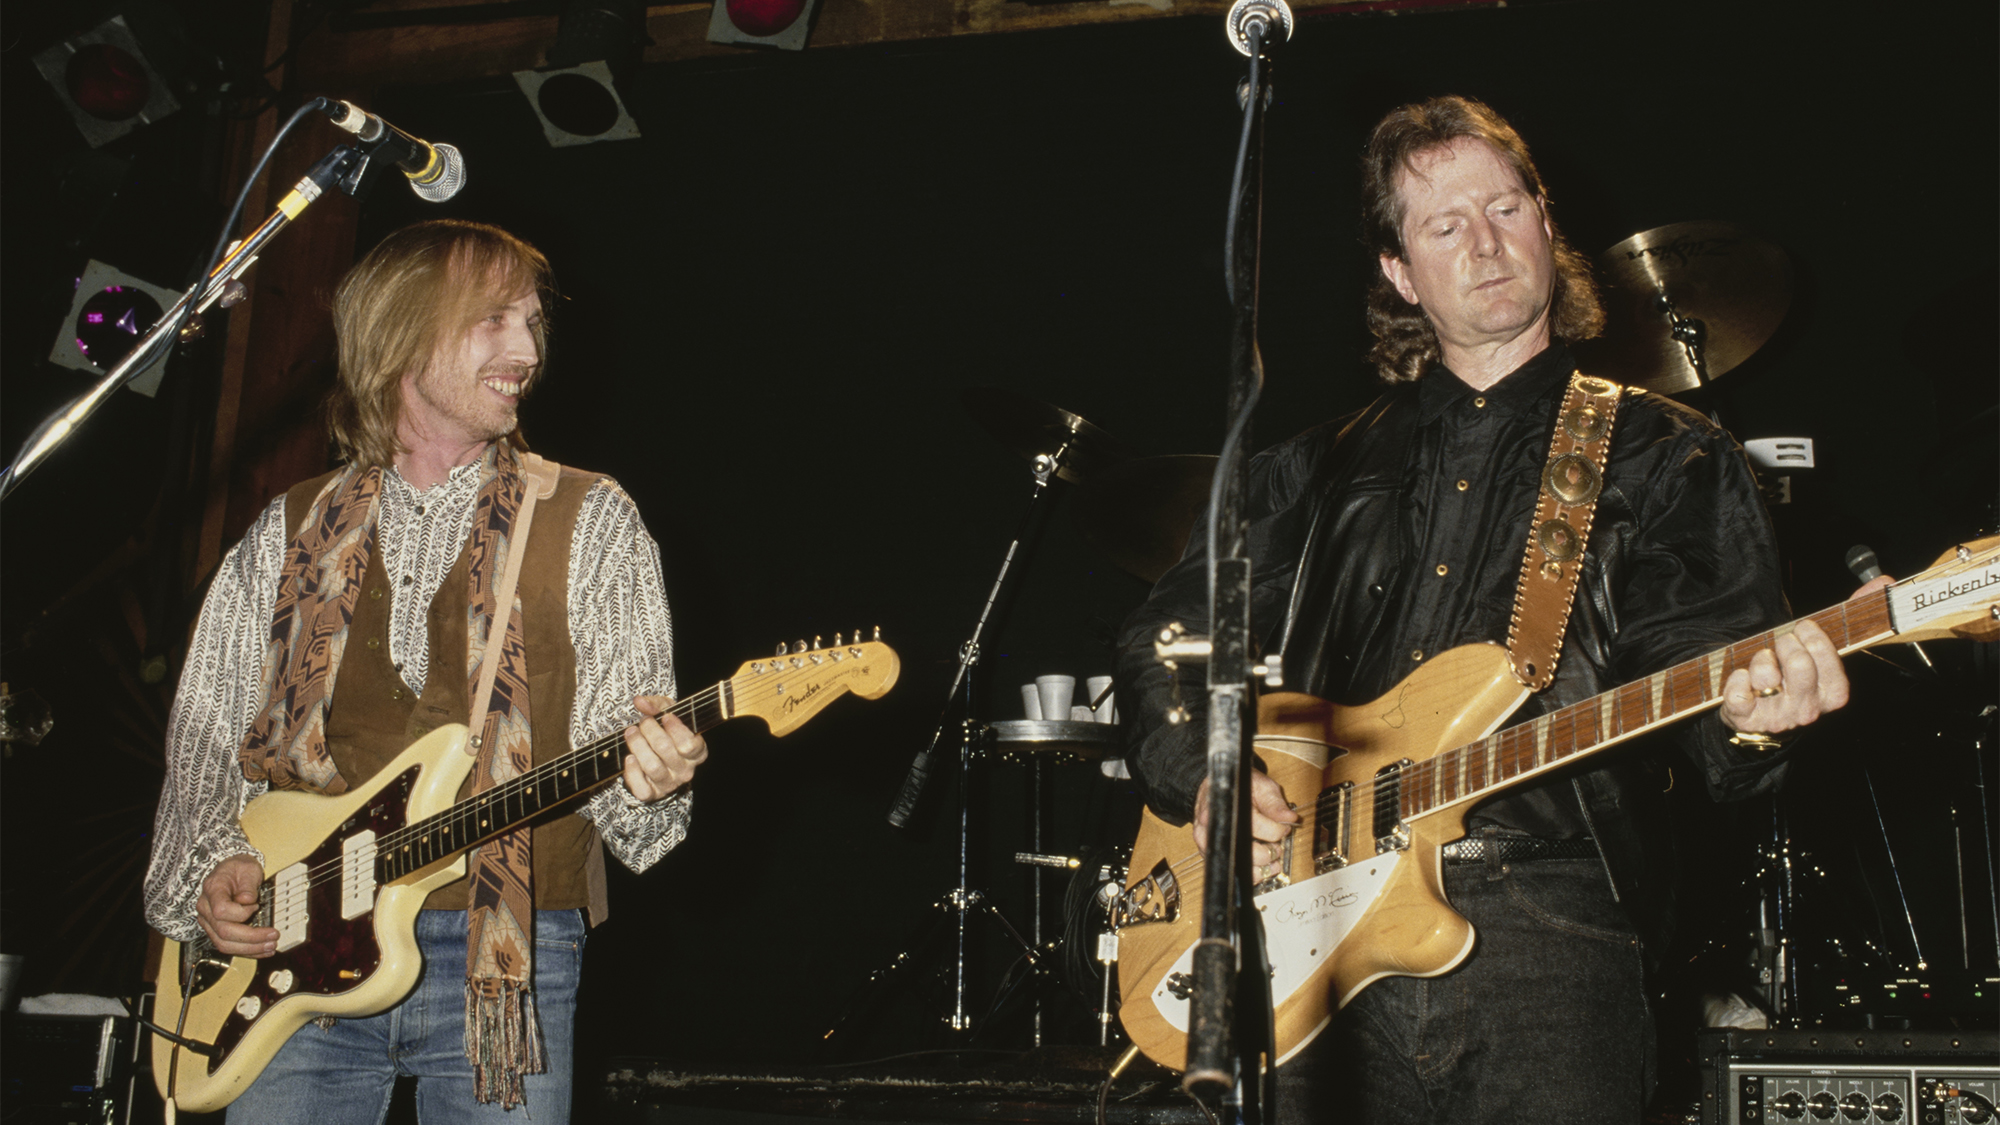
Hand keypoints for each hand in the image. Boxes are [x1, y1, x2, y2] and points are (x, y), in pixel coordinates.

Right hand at [196, 854, 276, 957]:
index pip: (221, 910)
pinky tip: (261, 950)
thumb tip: (247, 900)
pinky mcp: (215, 930)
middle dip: (251, 938)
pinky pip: (227, 945)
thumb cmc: (237, 869)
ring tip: (270, 946)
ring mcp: (209, 921)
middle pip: (224, 932)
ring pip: (223, 944)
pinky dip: (246, 951)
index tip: (256, 906)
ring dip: (250, 949)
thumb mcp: (247, 868)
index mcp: (213, 890)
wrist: (228, 871)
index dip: (241, 913)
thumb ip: (248, 884)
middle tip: (273, 936)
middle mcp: (206, 908)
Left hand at [622, 695, 707, 801]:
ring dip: (637, 745)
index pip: (689, 744)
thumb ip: (657, 705)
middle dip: (650, 730)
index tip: (665, 716)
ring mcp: (669, 783)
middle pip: (665, 749)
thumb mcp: (667, 714)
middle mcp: (686, 770)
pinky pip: (642, 788)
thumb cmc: (666, 733)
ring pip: (652, 766)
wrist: (657, 759)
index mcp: (697, 752)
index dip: (676, 729)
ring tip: (631, 733)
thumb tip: (640, 702)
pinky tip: (629, 757)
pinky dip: (632, 771)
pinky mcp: (652, 794)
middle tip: (643, 722)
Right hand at [1192, 769, 1298, 878]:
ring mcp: (1209, 839)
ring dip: (1259, 868)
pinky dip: (1247, 872)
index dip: (1276, 831)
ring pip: (1235, 866)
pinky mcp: (1209, 851)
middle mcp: (1215, 824)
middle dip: (1268, 853)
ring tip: (1270, 859)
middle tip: (1277, 847)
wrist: (1218, 789)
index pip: (1256, 827)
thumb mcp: (1261, 786)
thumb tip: (1290, 819)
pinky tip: (1258, 865)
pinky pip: (1228, 871)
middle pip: (1245, 851)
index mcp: (1229, 805)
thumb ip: (1275, 803)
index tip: (1284, 829)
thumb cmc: (1240, 787)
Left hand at [1716, 572, 1883, 738]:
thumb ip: (1852, 617)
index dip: (1813, 638)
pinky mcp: (1748, 719)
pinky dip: (1736, 678)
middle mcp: (1809, 709)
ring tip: (1763, 661)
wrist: (1761, 714)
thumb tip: (1884, 582)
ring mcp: (1778, 717)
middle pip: (1799, 665)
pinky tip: (1743, 678)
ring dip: (1760, 660)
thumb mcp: (1822, 651)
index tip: (1803, 628)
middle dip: (1786, 643)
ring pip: (1767, 676)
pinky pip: (1737, 693)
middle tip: (1782, 643)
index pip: (1829, 660)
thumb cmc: (1794, 675)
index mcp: (1833, 694)